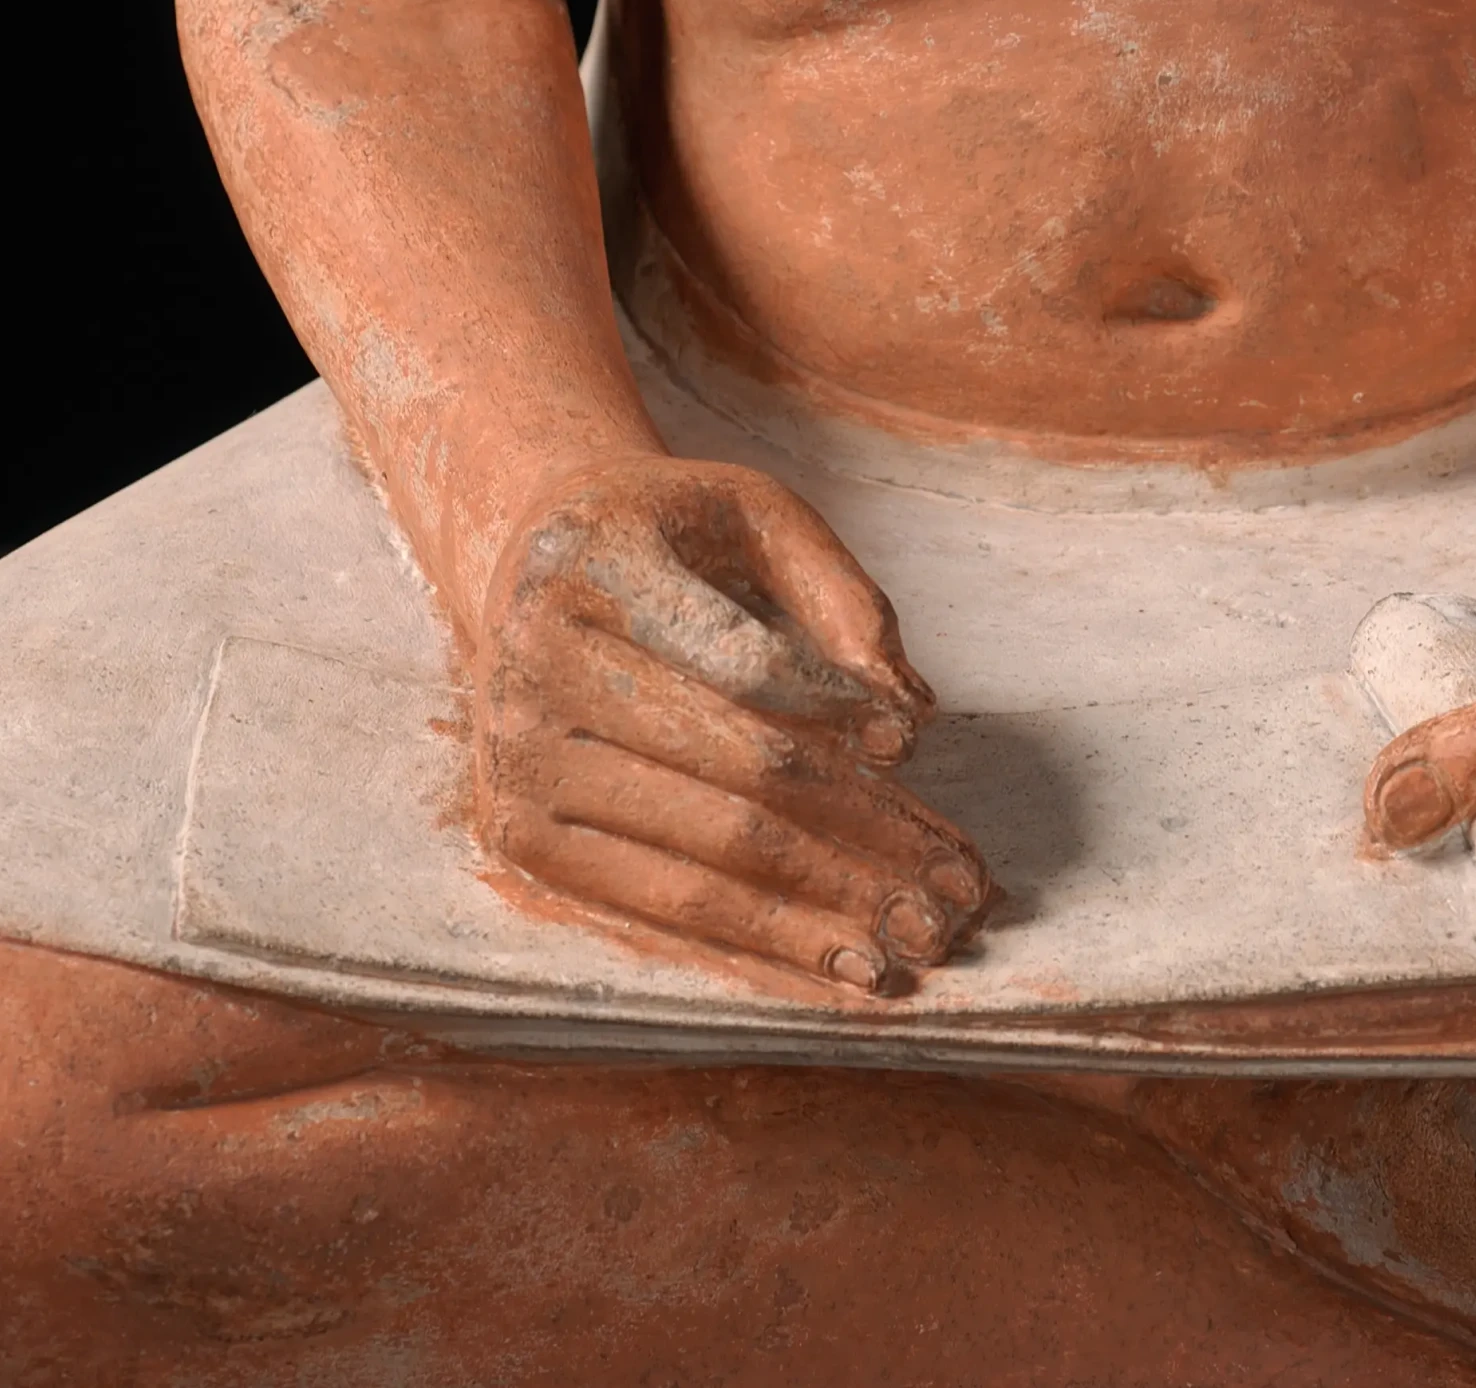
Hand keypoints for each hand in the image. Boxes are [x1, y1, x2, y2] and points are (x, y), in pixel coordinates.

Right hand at [471, 454, 990, 992]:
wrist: (527, 565)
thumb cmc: (670, 538)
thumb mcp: (756, 513)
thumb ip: (842, 597)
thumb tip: (909, 717)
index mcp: (592, 566)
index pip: (744, 664)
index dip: (837, 709)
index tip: (912, 740)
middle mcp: (535, 668)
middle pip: (739, 781)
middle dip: (866, 839)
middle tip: (959, 887)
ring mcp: (516, 765)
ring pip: (706, 862)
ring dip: (829, 911)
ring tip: (923, 937)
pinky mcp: (519, 839)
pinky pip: (660, 910)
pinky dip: (761, 946)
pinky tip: (842, 962)